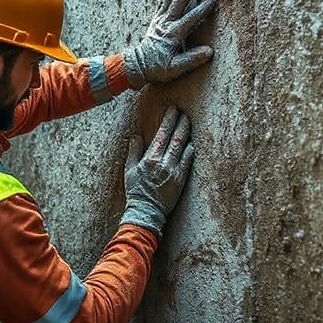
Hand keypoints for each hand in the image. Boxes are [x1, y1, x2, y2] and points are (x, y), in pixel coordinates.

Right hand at [120, 106, 195, 235]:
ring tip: (189, 124)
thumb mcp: (129, 170)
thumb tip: (136, 137)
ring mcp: (174, 172)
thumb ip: (134, 152)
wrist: (146, 212)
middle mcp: (163, 163)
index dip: (169, 120)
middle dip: (181, 124)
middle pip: (175, 138)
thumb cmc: (136, 191)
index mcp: (150, 159)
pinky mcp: (181, 180)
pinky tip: (192, 144)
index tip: (173, 110)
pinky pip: (188, 162)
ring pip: (183, 148)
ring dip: (187, 135)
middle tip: (184, 113)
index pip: (162, 134)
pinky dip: (190, 151)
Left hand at [123, 0, 216, 89]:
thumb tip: (209, 52)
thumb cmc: (158, 69)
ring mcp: (160, 20)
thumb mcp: (175, 69)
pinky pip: (162, 1)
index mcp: (173, 35)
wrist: (137, 66)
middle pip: (179, 1)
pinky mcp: (156, 19)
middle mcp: (166, 23)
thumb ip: (191, 60)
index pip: (191, 19)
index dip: (202, 9)